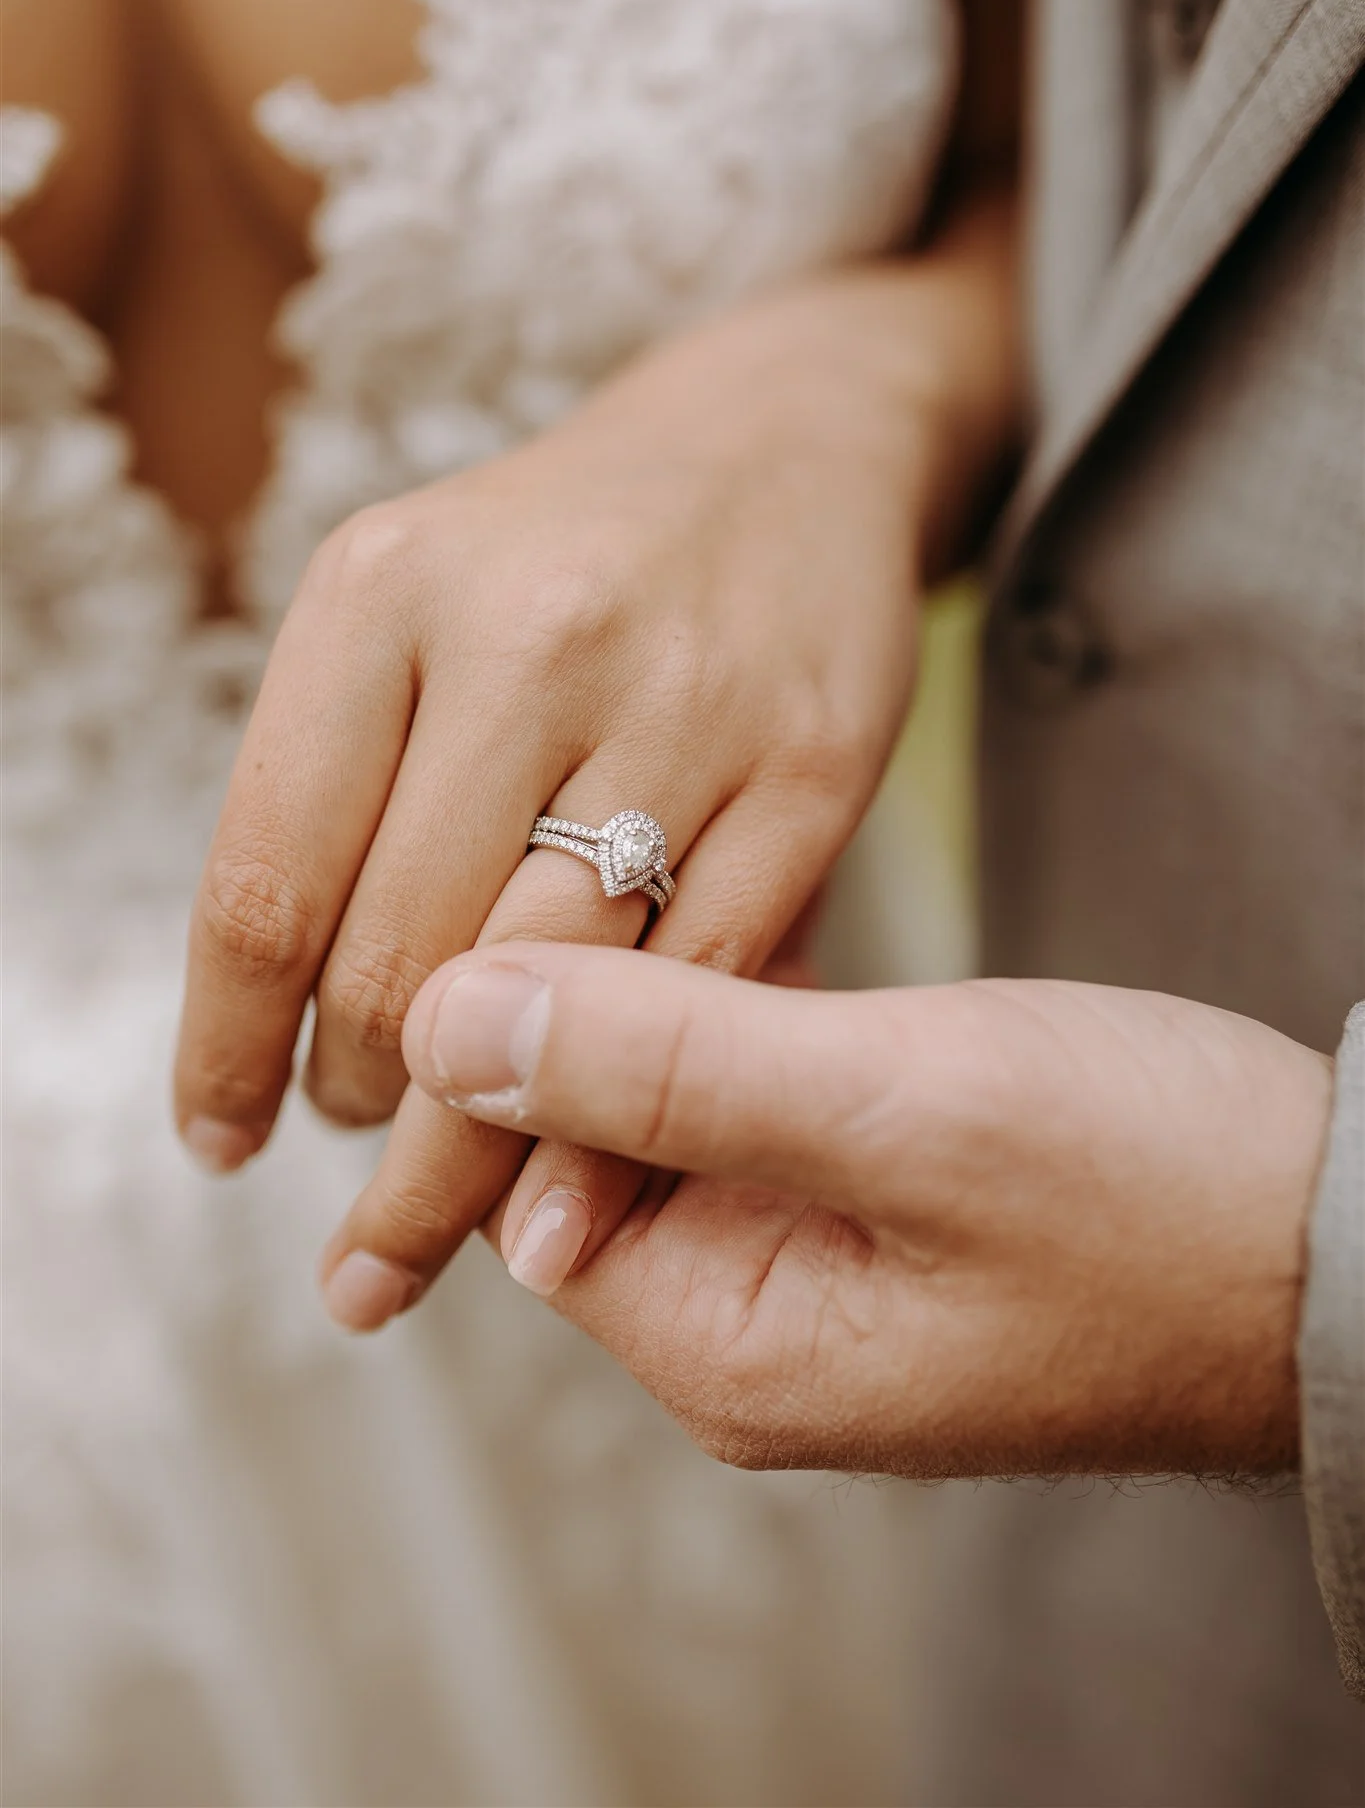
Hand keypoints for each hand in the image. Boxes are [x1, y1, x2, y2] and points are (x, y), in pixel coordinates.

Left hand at [174, 275, 929, 1173]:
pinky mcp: (813, 765)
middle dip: (358, 1116)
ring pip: (553, 1003)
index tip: (219, 1140)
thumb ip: (336, 797)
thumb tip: (270, 1045)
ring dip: (475, 1151)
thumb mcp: (404, 609)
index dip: (226, 1051)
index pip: (264, 882)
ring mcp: (686, 700)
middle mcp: (529, 634)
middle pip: (400, 965)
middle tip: (351, 1170)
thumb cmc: (559, 562)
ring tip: (434, 1212)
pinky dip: (629, 1115)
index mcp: (382, 590)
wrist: (778, 445)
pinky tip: (572, 1181)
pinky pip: (702, 994)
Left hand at [371, 942, 1328, 1477]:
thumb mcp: (903, 1107)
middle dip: (615, 999)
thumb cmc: (1164, 1194)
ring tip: (719, 870)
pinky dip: (764, 1019)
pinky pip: (766, 1109)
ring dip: (691, 998)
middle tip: (653, 844)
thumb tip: (444, 1025)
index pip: (520, 1174)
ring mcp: (818, 1279)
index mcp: (723, 1345)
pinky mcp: (880, 1221)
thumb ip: (665, 1066)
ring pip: (679, 1108)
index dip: (525, 1022)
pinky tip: (793, 936)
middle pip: (591, 1141)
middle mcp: (749, 1332)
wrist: (1361, 1243)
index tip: (560, 872)